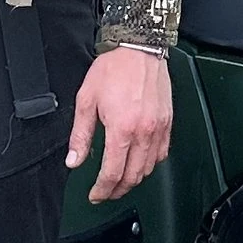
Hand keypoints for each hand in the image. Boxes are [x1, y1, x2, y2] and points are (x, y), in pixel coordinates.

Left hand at [66, 47, 172, 207]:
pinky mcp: (168, 123)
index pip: (112, 173)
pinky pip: (162, 154)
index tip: (95, 194)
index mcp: (121, 128)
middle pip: (132, 176)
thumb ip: (80, 136)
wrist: (139, 47)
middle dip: (117, 190)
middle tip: (105, 192)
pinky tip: (140, 163)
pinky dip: (150, 164)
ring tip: (120, 180)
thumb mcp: (86, 101)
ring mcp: (159, 128)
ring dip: (133, 179)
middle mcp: (143, 132)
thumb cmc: (114, 69)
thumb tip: (74, 160)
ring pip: (149, 168)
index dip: (102, 190)